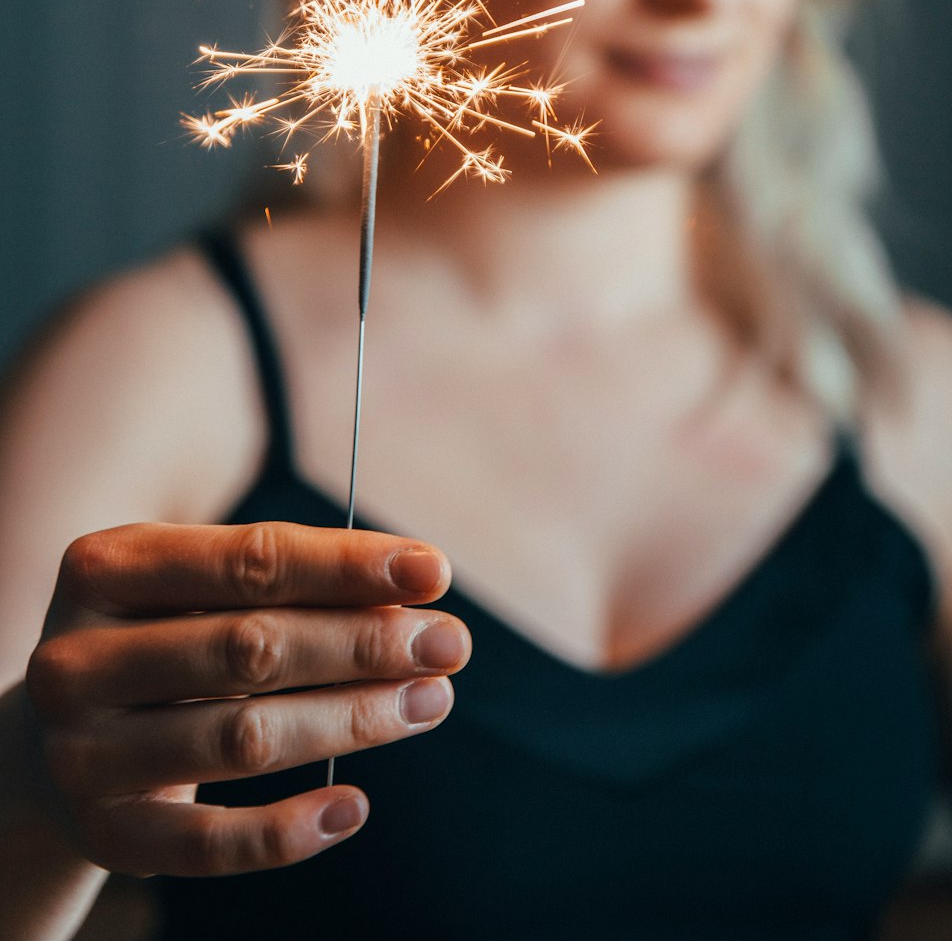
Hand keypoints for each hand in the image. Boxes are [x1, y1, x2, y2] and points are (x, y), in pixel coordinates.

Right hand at [22, 521, 469, 877]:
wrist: (51, 735)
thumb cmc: (162, 633)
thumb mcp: (200, 588)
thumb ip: (289, 582)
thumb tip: (414, 590)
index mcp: (105, 567)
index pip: (248, 558)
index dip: (348, 565)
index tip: (434, 571)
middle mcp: (78, 659)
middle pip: (250, 647)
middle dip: (364, 642)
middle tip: (450, 642)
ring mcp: (83, 753)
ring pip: (240, 740)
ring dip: (352, 720)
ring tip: (431, 701)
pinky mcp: (105, 833)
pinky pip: (207, 844)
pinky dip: (286, 831)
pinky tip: (354, 807)